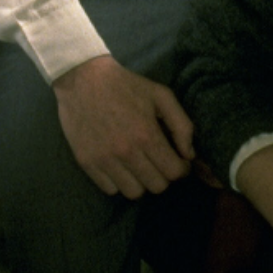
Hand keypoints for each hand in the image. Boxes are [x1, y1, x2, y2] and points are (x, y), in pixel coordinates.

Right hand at [51, 55, 194, 197]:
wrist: (82, 79)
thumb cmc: (126, 85)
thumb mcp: (161, 95)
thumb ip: (182, 125)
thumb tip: (189, 155)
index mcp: (146, 134)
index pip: (174, 172)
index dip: (181, 169)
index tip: (177, 160)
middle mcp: (126, 152)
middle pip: (157, 186)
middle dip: (163, 175)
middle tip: (157, 161)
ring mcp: (104, 159)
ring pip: (134, 193)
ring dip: (141, 181)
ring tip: (138, 165)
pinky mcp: (86, 162)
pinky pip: (110, 189)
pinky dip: (118, 181)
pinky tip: (119, 165)